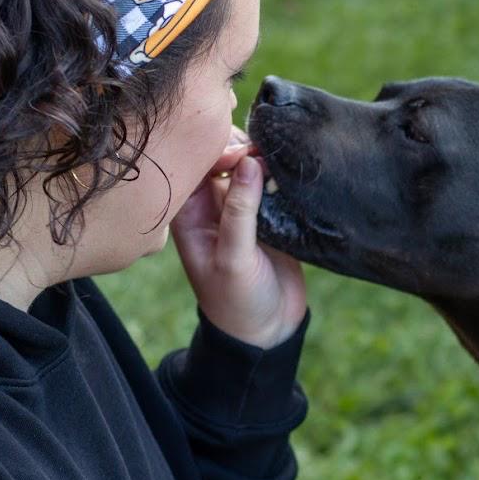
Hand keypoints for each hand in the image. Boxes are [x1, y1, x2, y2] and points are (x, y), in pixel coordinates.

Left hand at [169, 125, 307, 348]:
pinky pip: (270, 183)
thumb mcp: (234, 258)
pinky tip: (289, 170)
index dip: (214, 152)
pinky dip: (278, 173)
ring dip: (261, 158)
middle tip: (264, 153)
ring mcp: (239, 210)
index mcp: (188, 216)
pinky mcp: (267, 215)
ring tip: (279, 159)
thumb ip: (240, 211)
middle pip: (218, 159)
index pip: (192, 166)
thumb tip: (250, 161)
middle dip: (239, 149)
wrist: (267, 331)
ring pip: (246, 167)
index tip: (243, 156)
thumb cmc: (237, 301)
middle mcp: (211, 207)